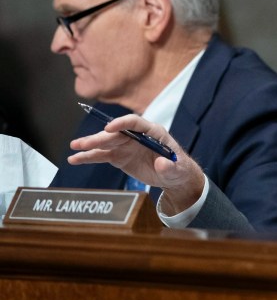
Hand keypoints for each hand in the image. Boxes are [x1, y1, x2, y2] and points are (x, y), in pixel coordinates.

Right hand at [68, 114, 205, 214]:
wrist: (173, 177)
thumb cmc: (178, 168)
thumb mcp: (178, 170)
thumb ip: (170, 166)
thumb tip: (162, 163)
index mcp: (153, 132)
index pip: (136, 123)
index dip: (122, 124)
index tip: (109, 127)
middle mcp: (137, 136)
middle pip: (116, 134)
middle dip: (100, 137)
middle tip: (83, 143)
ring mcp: (127, 146)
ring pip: (106, 143)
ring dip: (90, 145)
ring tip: (74, 147)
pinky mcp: (119, 157)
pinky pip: (102, 156)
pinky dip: (89, 157)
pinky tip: (75, 158)